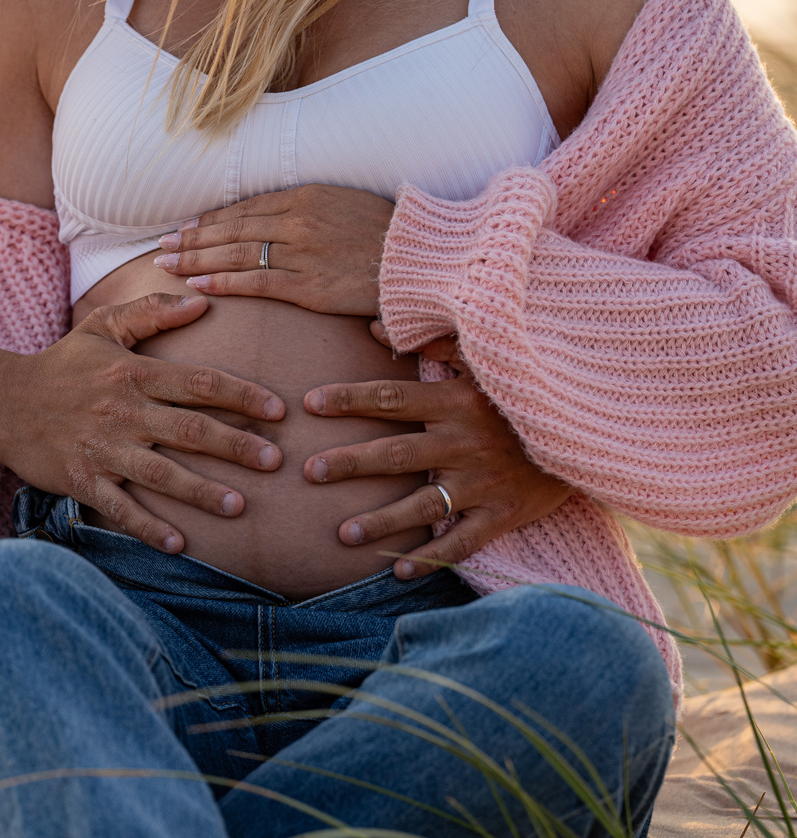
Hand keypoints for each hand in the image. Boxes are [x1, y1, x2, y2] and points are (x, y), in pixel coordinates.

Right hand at [0, 293, 286, 554]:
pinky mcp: (82, 480)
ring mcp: (102, 449)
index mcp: (133, 374)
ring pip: (161, 474)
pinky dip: (149, 528)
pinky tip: (180, 544)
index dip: (242, 395)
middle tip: (274, 461)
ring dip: (201, 491)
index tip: (278, 410)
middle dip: (236, 447)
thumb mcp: (102, 326)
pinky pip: (120, 508)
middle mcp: (122, 413)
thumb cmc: (62, 363)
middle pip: (189, 431)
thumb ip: (151, 312)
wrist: (1, 401)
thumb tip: (201, 301)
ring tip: (238, 507)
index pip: (199, 383)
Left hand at [151, 183, 394, 315]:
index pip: (246, 208)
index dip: (212, 219)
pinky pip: (255, 282)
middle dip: (192, 238)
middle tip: (161, 245)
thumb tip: (282, 219)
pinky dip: (222, 282)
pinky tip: (196, 283)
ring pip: (234, 254)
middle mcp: (297, 220)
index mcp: (306, 195)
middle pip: (231, 229)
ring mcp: (300, 252)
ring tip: (166, 263)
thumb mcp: (348, 205)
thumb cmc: (391, 235)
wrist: (423, 258)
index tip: (187, 227)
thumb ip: (312, 209)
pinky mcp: (308, 286)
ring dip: (195, 259)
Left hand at [303, 336, 572, 578]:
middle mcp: (464, 443)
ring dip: (381, 520)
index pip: (391, 397)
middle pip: (397, 453)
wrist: (589, 432)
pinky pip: (462, 542)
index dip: (349, 399)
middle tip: (309, 472)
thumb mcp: (484, 361)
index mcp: (456, 401)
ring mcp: (483, 483)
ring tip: (341, 534)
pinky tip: (397, 572)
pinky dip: (431, 558)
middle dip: (350, 463)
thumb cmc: (524, 393)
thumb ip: (432, 341)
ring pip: (423, 505)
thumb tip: (375, 326)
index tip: (310, 402)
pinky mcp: (502, 515)